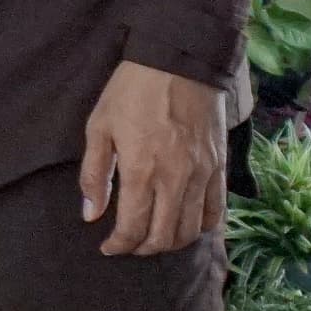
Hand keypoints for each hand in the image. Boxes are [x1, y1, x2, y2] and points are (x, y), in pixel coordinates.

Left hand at [78, 60, 225, 256]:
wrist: (179, 61)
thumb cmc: (132, 91)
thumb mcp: (99, 126)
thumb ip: (94, 174)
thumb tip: (90, 214)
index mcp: (141, 170)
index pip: (133, 228)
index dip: (119, 245)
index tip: (108, 246)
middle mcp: (175, 179)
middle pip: (164, 236)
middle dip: (143, 248)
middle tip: (129, 244)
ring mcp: (202, 174)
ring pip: (191, 230)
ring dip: (171, 242)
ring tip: (154, 237)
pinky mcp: (219, 166)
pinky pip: (216, 211)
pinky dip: (202, 226)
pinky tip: (186, 225)